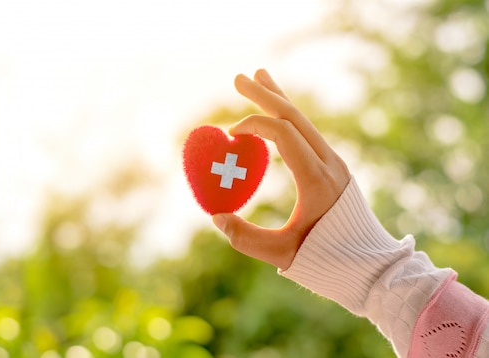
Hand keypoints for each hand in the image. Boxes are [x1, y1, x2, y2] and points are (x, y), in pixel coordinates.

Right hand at [212, 69, 350, 269]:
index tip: (230, 135)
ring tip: (259, 76)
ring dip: (279, 99)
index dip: (254, 125)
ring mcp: (334, 162)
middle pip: (294, 116)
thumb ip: (245, 237)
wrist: (369, 263)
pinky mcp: (333, 167)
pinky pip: (307, 133)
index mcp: (317, 178)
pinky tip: (277, 111)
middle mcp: (329, 163)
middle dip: (264, 95)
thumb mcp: (280, 254)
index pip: (283, 134)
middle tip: (238, 77)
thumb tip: (216, 217)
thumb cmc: (325, 260)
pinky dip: (288, 118)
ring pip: (303, 120)